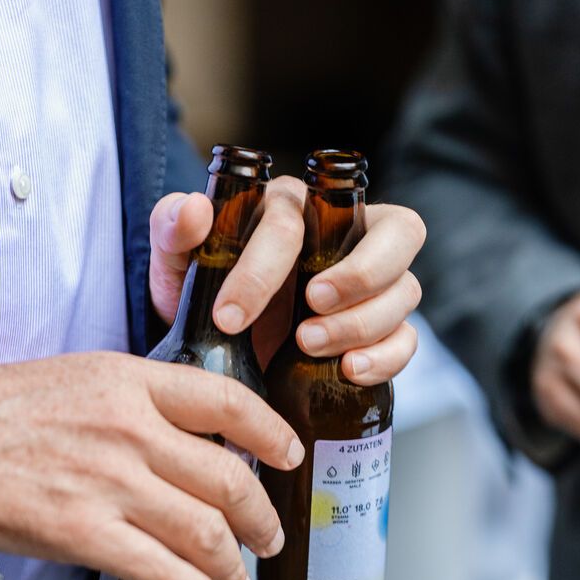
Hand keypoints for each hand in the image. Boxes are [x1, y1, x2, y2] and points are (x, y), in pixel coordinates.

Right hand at [0, 354, 303, 579]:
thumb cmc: (8, 412)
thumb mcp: (85, 379)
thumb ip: (143, 402)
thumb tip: (194, 441)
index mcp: (132, 383)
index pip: (227, 402)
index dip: (271, 433)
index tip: (290, 455)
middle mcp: (132, 432)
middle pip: (229, 480)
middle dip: (262, 520)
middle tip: (269, 538)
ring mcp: (112, 485)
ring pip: (207, 534)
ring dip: (234, 567)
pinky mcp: (86, 535)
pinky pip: (164, 572)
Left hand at [149, 179, 424, 383]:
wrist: (214, 348)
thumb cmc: (201, 294)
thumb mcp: (176, 264)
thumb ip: (171, 230)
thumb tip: (193, 210)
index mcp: (294, 209)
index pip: (295, 223)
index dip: (263, 270)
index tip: (230, 316)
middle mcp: (347, 238)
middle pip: (397, 233)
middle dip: (358, 275)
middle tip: (310, 309)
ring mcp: (372, 287)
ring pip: (405, 291)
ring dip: (362, 323)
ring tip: (310, 348)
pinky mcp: (381, 331)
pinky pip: (408, 340)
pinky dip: (386, 357)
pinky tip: (349, 371)